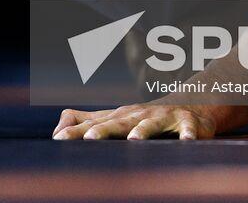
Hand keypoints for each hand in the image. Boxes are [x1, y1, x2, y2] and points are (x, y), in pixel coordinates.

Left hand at [52, 103, 217, 139]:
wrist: (191, 105)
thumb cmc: (146, 117)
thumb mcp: (116, 118)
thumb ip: (87, 122)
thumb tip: (56, 131)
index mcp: (120, 116)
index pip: (95, 124)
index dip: (77, 132)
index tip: (58, 140)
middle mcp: (139, 115)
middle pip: (119, 123)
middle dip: (104, 130)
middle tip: (89, 138)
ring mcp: (164, 117)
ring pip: (152, 124)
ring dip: (144, 130)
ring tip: (134, 139)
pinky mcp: (187, 123)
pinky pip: (188, 130)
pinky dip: (188, 135)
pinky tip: (187, 142)